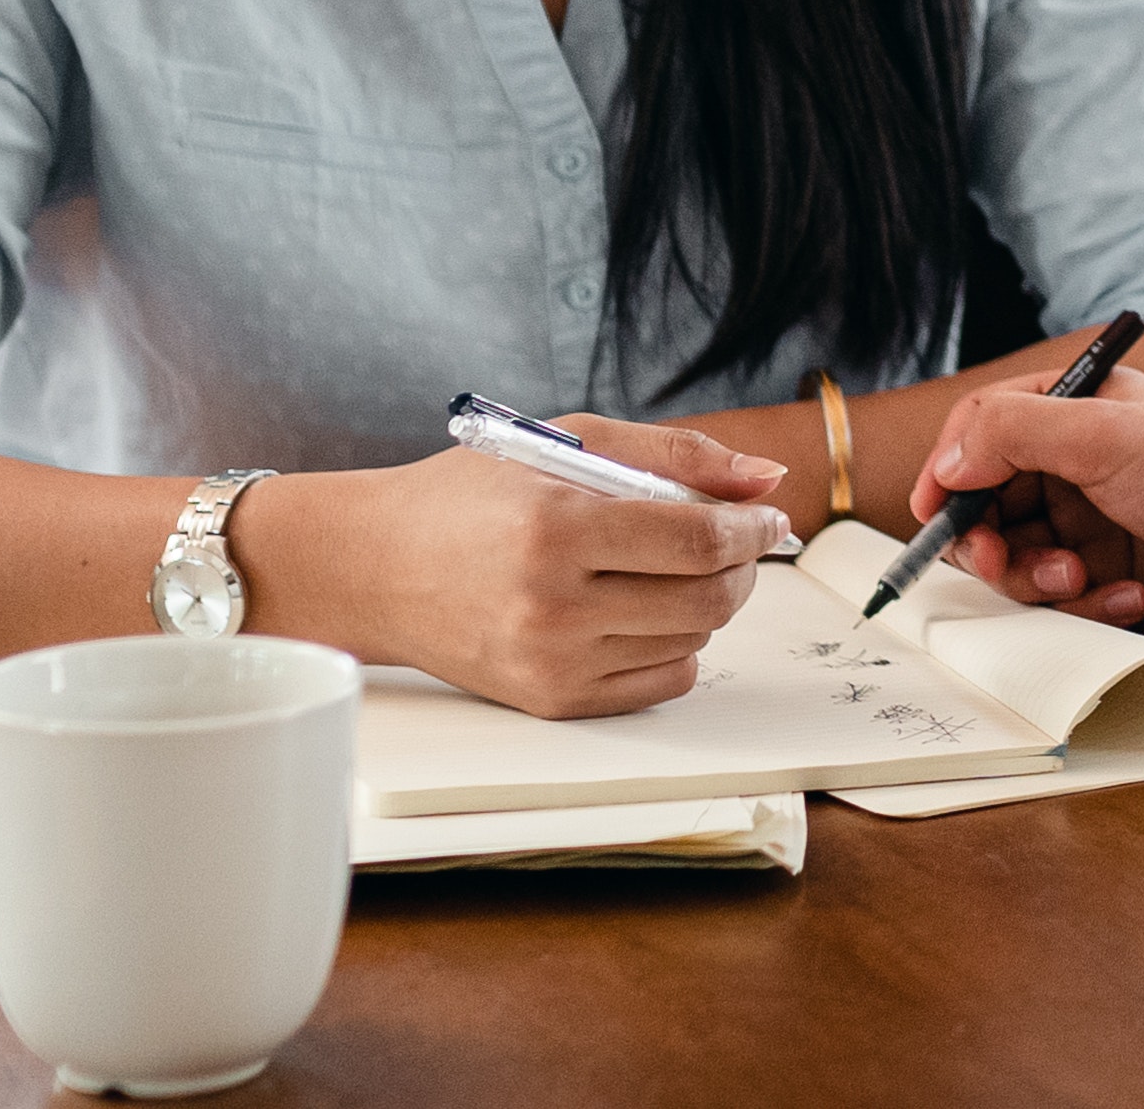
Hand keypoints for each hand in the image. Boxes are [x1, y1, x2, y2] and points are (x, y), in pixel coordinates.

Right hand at [271, 418, 794, 719]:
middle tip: (736, 541)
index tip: (769, 518)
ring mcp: (549, 662)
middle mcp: (552, 606)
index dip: (752, 529)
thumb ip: (677, 454)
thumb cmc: (470, 497)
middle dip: (743, 566)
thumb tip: (766, 478)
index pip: (698, 541)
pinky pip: (660, 683)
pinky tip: (647, 610)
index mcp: (556, 529)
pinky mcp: (548, 700)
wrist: (374, 567)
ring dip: (709, 602)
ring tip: (676, 568)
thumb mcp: (568, 444)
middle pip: (705, 599)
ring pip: (692, 641)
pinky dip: (677, 646)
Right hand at [909, 367, 1143, 650]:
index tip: (933, 509)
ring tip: (1079, 579)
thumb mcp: (1102, 433)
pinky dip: (1087, 604)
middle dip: (987, 539)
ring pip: (1016, 560)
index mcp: (1077, 412)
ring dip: (1037, 577)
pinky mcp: (1106, 580)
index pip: (986, 429)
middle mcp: (1078, 467)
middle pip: (988, 504)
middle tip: (996, 560)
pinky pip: (1059, 602)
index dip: (952, 468)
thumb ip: (1014, 432)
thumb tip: (950, 462)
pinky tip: (1131, 594)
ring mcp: (1091, 526)